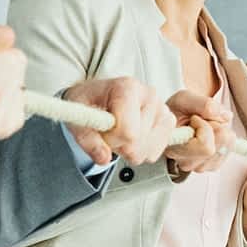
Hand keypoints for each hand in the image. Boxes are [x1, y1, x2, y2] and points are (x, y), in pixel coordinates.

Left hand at [60, 75, 175, 167]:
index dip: (111, 139)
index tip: (103, 130)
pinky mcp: (168, 121)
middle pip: (138, 143)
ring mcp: (161, 108)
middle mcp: (149, 95)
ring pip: (149, 150)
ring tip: (121, 133)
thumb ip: (87, 138)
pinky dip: (142, 151)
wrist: (98, 96)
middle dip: (120, 145)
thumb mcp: (78, 117)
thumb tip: (103, 158)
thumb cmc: (89, 102)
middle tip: (110, 132)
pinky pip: (156, 151)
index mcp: (127, 88)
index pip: (128, 132)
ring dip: (130, 149)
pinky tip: (133, 137)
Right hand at [163, 90, 232, 177]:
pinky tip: (211, 133)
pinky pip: (231, 148)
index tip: (194, 118)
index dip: (205, 128)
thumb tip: (225, 116)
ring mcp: (200, 167)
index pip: (205, 147)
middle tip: (202, 119)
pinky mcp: (212, 166)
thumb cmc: (177, 110)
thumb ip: (202, 104)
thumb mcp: (184, 98)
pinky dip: (226, 136)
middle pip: (220, 143)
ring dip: (221, 128)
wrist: (178, 118)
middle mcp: (186, 163)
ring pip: (228, 145)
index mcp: (174, 149)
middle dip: (216, 124)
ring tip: (206, 125)